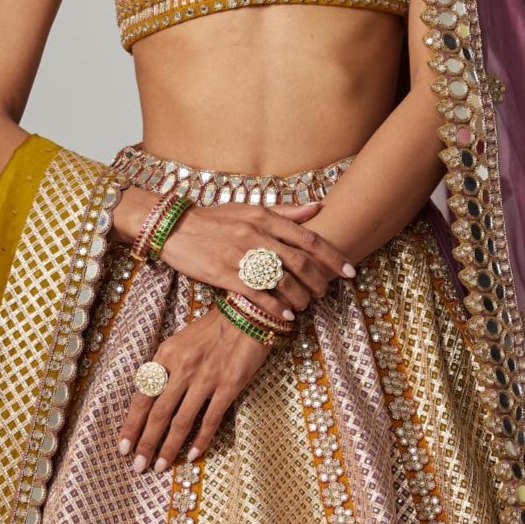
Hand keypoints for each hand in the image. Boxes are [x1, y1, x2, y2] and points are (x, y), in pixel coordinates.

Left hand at [118, 303, 274, 471]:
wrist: (248, 314)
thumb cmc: (212, 329)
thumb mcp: (179, 342)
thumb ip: (164, 369)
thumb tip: (149, 399)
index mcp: (166, 355)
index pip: (142, 397)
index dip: (132, 425)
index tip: (123, 447)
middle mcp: (182, 368)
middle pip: (158, 414)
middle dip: (146, 443)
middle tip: (138, 466)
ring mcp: (206, 378)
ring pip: (181, 421)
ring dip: (168, 447)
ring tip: (160, 466)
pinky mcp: (228, 386)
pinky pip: (211, 419)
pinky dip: (200, 440)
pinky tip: (191, 455)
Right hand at [158, 198, 356, 318]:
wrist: (175, 228)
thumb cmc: (215, 219)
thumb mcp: (249, 208)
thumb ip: (284, 211)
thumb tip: (317, 207)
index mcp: (264, 217)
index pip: (307, 238)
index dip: (331, 256)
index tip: (348, 270)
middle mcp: (256, 235)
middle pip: (300, 262)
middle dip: (319, 281)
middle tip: (327, 293)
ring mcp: (241, 256)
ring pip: (282, 281)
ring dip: (300, 297)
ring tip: (307, 305)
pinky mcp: (226, 274)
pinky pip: (258, 295)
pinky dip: (276, 307)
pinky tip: (287, 316)